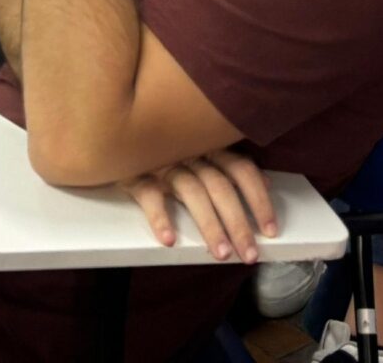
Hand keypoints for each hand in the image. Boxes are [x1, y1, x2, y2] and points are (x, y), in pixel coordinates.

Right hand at [124, 148, 278, 261]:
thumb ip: (229, 165)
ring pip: (192, 192)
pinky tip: (169, 239)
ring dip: (209, 225)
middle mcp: (188, 151)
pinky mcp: (135, 172)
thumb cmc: (164, 146)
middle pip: (220, 187)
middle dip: (238, 223)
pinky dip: (160, 216)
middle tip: (248, 254)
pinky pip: (150, 194)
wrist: (112, 128)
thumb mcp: (198, 150)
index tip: (270, 230)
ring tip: (220, 254)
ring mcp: (162, 161)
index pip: (241, 170)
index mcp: (207, 146)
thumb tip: (267, 182)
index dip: (258, 198)